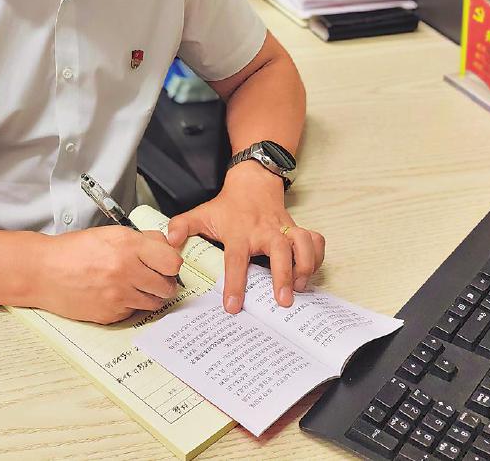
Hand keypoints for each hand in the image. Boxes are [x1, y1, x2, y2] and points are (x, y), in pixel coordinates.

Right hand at [36, 226, 183, 323]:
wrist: (43, 271)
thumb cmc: (72, 251)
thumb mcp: (110, 234)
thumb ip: (141, 240)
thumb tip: (166, 247)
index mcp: (127, 245)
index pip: (172, 261)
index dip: (171, 263)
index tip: (166, 264)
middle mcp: (125, 270)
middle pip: (167, 285)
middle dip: (163, 282)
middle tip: (153, 277)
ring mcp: (118, 295)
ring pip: (154, 302)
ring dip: (150, 295)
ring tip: (135, 286)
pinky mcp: (111, 313)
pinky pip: (134, 311)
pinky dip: (130, 305)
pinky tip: (115, 294)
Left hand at [166, 161, 324, 313]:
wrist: (253, 182)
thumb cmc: (229, 205)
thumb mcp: (202, 214)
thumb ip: (182, 227)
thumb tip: (169, 240)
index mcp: (240, 232)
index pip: (236, 260)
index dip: (235, 283)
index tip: (234, 306)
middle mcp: (265, 231)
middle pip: (279, 251)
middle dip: (283, 275)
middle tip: (283, 301)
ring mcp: (285, 228)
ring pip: (303, 243)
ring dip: (306, 265)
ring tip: (301, 287)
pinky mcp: (298, 228)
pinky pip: (316, 240)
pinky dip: (319, 255)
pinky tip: (313, 271)